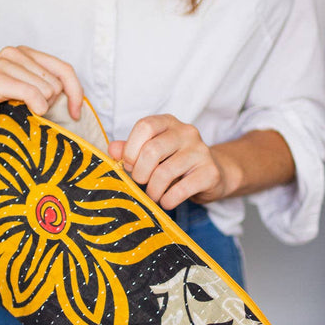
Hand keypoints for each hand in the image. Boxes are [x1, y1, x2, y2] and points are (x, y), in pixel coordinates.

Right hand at [0, 45, 83, 137]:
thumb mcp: (23, 98)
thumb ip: (45, 93)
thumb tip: (76, 107)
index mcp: (25, 55)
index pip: (65, 70)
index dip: (76, 93)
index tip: (76, 114)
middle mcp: (15, 53)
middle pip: (57, 83)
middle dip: (52, 106)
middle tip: (31, 115)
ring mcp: (4, 63)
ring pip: (46, 90)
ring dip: (39, 109)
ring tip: (18, 113)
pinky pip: (32, 94)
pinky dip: (35, 108)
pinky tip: (23, 114)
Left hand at [108, 114, 234, 210]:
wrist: (212, 175)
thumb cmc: (175, 163)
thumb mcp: (153, 153)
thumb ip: (130, 150)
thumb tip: (112, 150)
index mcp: (168, 123)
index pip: (144, 126)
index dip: (131, 149)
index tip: (129, 166)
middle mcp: (186, 132)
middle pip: (152, 150)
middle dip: (140, 174)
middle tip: (140, 184)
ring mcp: (201, 151)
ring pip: (164, 173)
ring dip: (153, 191)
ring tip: (153, 196)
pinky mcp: (210, 173)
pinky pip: (181, 190)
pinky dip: (168, 201)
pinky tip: (167, 202)